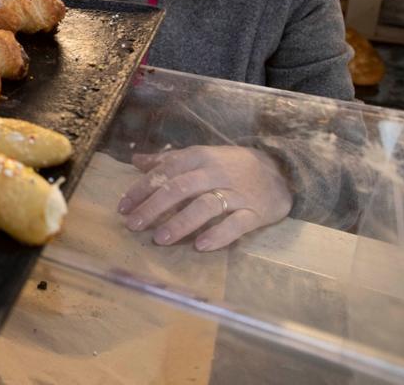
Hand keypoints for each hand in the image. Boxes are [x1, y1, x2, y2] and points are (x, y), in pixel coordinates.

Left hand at [117, 146, 291, 251]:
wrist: (280, 170)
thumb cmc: (231, 165)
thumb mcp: (200, 156)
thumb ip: (168, 160)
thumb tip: (136, 161)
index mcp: (199, 157)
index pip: (165, 172)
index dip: (142, 189)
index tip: (123, 207)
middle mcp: (215, 173)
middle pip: (180, 189)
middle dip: (153, 207)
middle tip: (133, 225)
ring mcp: (237, 193)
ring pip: (205, 206)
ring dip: (180, 222)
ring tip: (159, 238)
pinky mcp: (255, 213)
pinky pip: (236, 225)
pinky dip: (218, 235)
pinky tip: (200, 247)